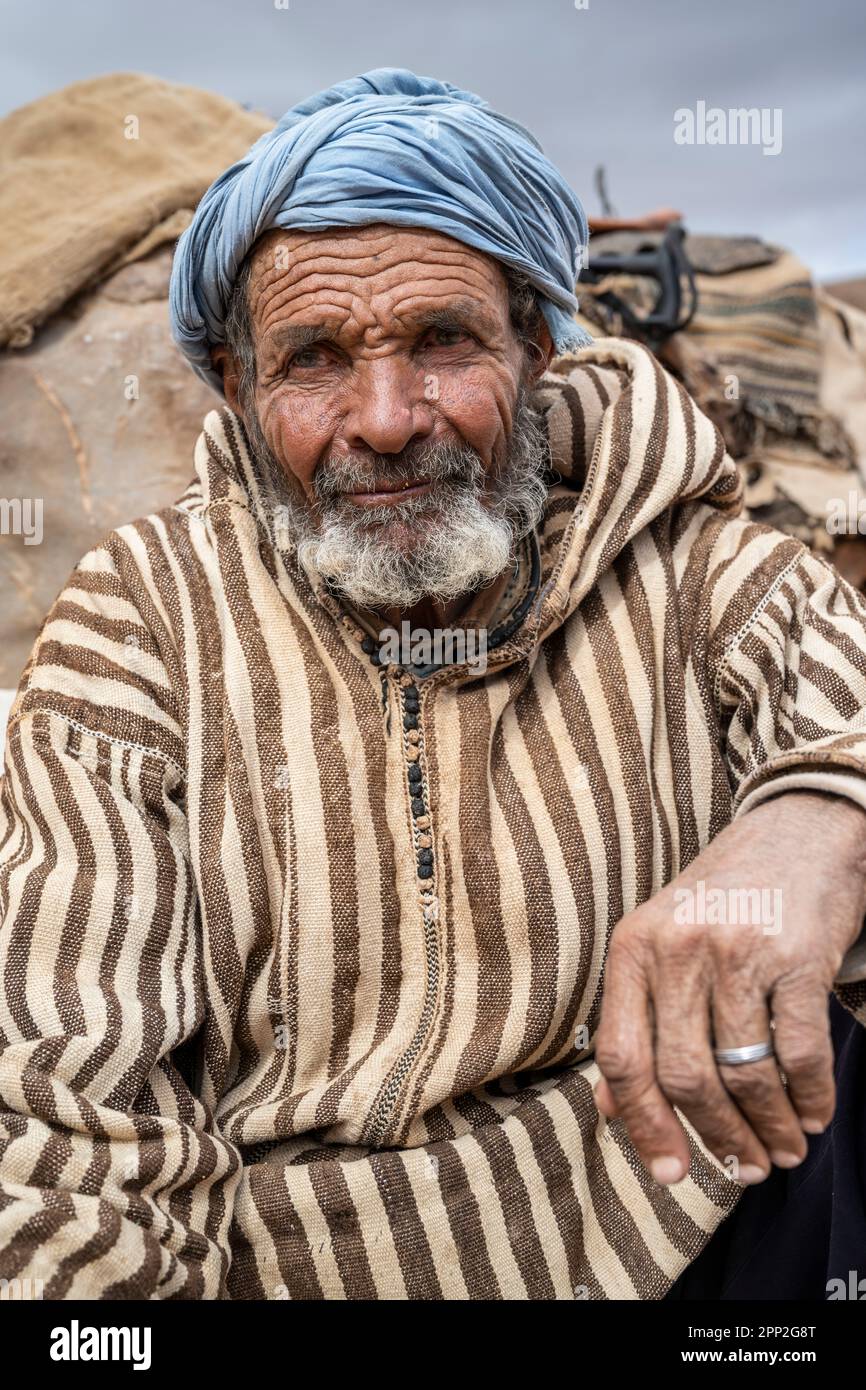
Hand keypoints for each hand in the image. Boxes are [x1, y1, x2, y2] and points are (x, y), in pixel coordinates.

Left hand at [593, 792, 865, 1185]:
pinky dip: (810, 1098)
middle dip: (716, 1137)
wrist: (799, 831)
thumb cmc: (725, 898)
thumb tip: (612, 1110)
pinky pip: (800, 1053)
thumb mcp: (662, 941)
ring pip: (744, 1073)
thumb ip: (635, 1018)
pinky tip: (813, 1115)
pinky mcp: (798, 956)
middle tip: (744, 1169)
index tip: (670, 1172)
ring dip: (768, 1129)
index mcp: (633, 947)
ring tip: (783, 1151)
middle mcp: (679, 948)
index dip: (644, 1125)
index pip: (623, 1056)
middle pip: (685, 1075)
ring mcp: (738, 950)